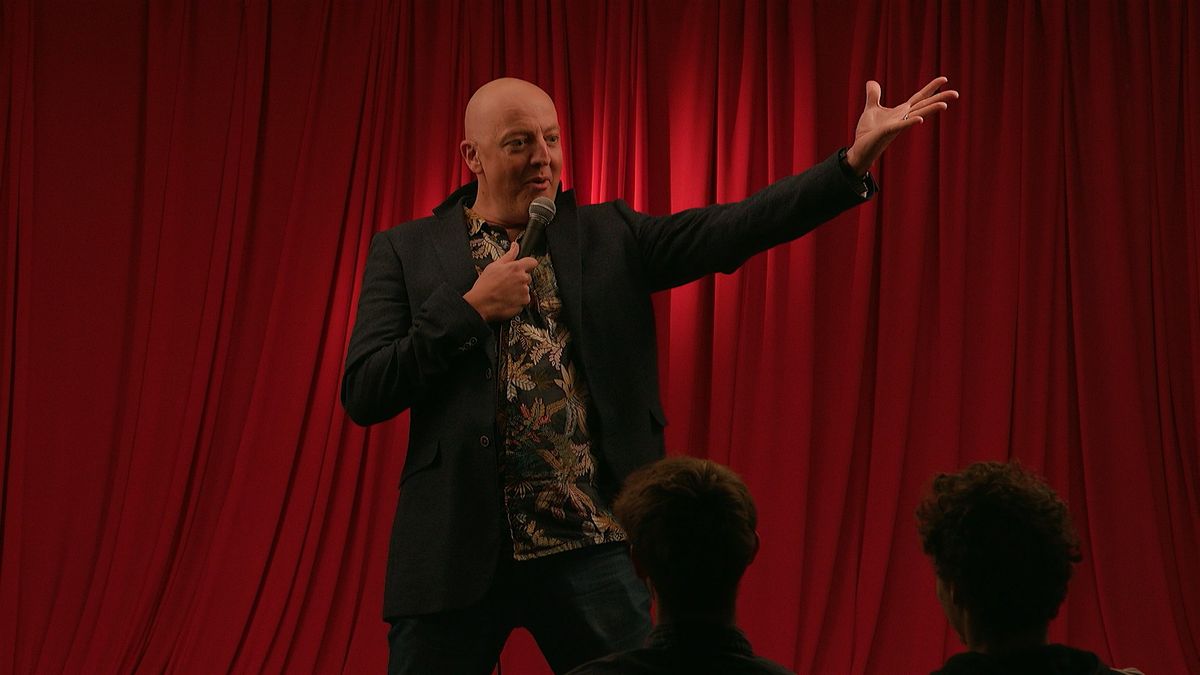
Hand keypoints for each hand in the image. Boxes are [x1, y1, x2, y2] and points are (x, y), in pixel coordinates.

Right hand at [464, 242, 538, 321]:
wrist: (481, 303)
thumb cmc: (485, 284)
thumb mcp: (495, 265)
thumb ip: (509, 255)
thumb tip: (515, 246)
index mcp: (516, 268)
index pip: (532, 262)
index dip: (528, 264)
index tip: (524, 267)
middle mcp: (523, 279)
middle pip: (528, 277)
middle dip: (520, 279)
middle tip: (507, 282)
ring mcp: (524, 292)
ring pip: (525, 289)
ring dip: (519, 290)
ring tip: (506, 292)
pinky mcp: (523, 303)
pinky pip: (524, 300)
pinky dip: (518, 300)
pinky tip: (508, 299)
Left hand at [844, 76, 958, 175]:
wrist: (860, 149)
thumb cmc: (867, 132)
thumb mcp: (871, 108)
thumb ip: (873, 95)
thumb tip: (871, 82)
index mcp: (901, 111)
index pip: (919, 97)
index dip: (931, 88)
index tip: (944, 79)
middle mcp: (903, 117)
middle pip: (924, 106)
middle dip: (939, 99)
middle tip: (956, 94)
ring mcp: (897, 125)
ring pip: (917, 115)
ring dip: (930, 110)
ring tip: (945, 105)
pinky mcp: (887, 132)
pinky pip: (901, 126)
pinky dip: (910, 122)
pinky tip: (920, 120)